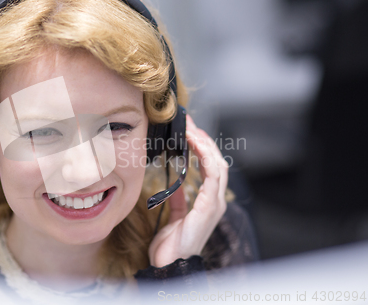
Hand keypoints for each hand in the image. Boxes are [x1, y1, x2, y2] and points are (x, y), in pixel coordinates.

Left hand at [148, 114, 228, 267]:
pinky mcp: (209, 208)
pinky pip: (212, 177)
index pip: (210, 167)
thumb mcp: (174, 216)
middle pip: (216, 161)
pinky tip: (195, 145)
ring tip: (192, 130)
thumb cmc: (172, 245)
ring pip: (217, 165)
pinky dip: (205, 158)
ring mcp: (215, 204)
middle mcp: (215, 200)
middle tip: (189, 123)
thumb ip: (179, 198)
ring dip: (205, 145)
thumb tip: (177, 182)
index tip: (188, 130)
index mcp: (208, 201)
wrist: (170, 265)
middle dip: (204, 139)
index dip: (201, 147)